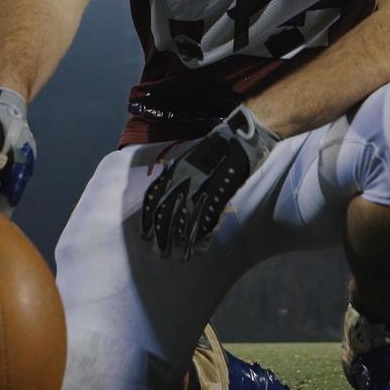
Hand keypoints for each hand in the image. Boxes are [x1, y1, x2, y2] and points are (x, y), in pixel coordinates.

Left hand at [140, 104, 280, 258]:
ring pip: (186, 216)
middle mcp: (186, 175)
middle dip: (162, 234)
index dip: (148, 217)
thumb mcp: (194, 156)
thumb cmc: (220, 145)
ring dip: (181, 239)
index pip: (155, 195)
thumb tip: (174, 193)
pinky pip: (208, 214)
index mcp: (177, 167)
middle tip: (159, 252)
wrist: (244, 133)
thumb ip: (183, 173)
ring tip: (179, 256)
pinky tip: (199, 247)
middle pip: (167, 210)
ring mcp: (203, 183)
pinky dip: (202, 233)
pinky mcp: (222, 188)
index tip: (144, 234)